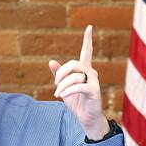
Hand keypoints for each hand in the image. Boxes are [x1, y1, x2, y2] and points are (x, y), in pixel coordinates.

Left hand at [49, 25, 109, 139]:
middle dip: (61, 73)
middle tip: (55, 84)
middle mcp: (91, 73)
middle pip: (74, 64)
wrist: (86, 119)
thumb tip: (51, 61)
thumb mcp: (64, 87)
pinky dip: (68, 91)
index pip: (87, 51)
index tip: (89, 27)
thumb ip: (59, 75)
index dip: (88, 40)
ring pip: (74, 76)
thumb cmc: (77, 103)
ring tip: (58, 94)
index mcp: (84, 70)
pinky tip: (62, 96)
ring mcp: (94, 81)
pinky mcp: (94, 91)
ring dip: (62, 85)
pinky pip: (78, 86)